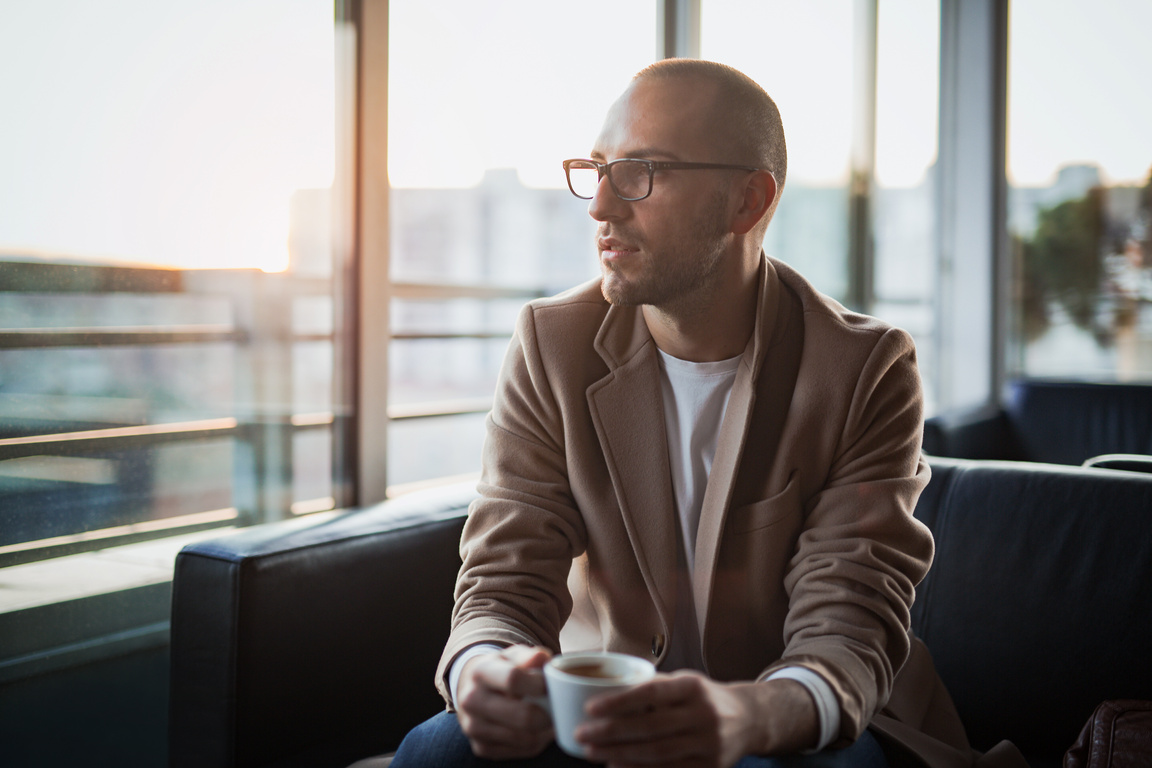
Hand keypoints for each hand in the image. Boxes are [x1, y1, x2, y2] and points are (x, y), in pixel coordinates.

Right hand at [455, 644, 553, 759]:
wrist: (473, 689)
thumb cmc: (502, 670)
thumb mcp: (513, 656)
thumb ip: (530, 656)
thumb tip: (542, 658)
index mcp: (480, 671)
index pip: (514, 679)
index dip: (540, 684)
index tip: (551, 685)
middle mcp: (471, 701)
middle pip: (522, 716)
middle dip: (548, 714)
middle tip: (557, 708)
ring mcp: (473, 727)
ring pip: (524, 738)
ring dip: (545, 731)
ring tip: (551, 718)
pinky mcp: (481, 747)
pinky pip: (520, 751)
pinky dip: (536, 742)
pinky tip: (538, 729)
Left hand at [575, 672, 818, 767]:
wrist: (749, 720)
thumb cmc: (704, 698)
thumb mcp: (685, 682)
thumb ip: (653, 687)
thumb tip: (606, 690)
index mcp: (693, 686)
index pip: (652, 692)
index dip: (619, 702)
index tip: (590, 708)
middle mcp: (704, 715)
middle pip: (651, 727)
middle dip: (611, 733)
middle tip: (582, 734)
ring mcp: (709, 745)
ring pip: (657, 754)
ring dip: (620, 755)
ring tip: (592, 752)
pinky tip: (616, 767)